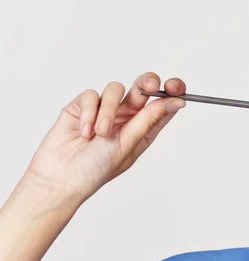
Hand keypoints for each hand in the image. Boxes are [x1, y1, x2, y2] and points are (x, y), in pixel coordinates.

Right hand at [24, 72, 186, 208]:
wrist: (60, 178)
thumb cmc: (96, 169)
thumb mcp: (128, 144)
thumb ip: (149, 120)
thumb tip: (177, 102)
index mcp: (143, 128)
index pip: (163, 104)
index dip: (173, 91)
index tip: (175, 87)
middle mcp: (127, 116)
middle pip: (143, 87)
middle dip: (148, 82)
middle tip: (148, 86)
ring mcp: (105, 110)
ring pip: (116, 89)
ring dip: (110, 110)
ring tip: (100, 133)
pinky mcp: (82, 106)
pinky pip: (92, 95)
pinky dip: (89, 113)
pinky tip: (84, 132)